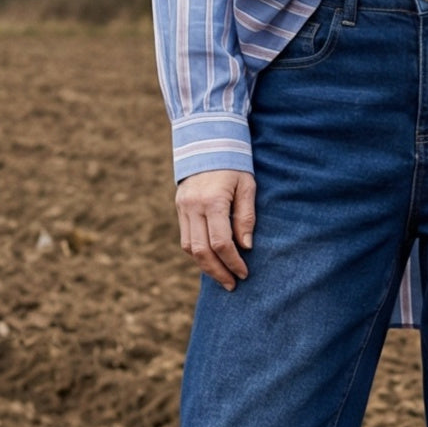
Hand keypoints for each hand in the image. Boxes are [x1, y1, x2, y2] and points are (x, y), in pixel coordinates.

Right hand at [175, 169, 256, 289]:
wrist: (208, 142)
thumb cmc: (234, 164)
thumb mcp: (247, 186)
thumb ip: (246, 216)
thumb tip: (246, 246)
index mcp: (213, 201)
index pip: (221, 242)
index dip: (233, 261)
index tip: (244, 272)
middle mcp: (194, 206)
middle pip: (202, 250)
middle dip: (218, 271)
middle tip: (232, 284)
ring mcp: (183, 208)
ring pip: (189, 248)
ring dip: (205, 266)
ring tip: (222, 277)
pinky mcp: (179, 208)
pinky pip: (185, 238)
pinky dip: (197, 253)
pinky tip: (211, 261)